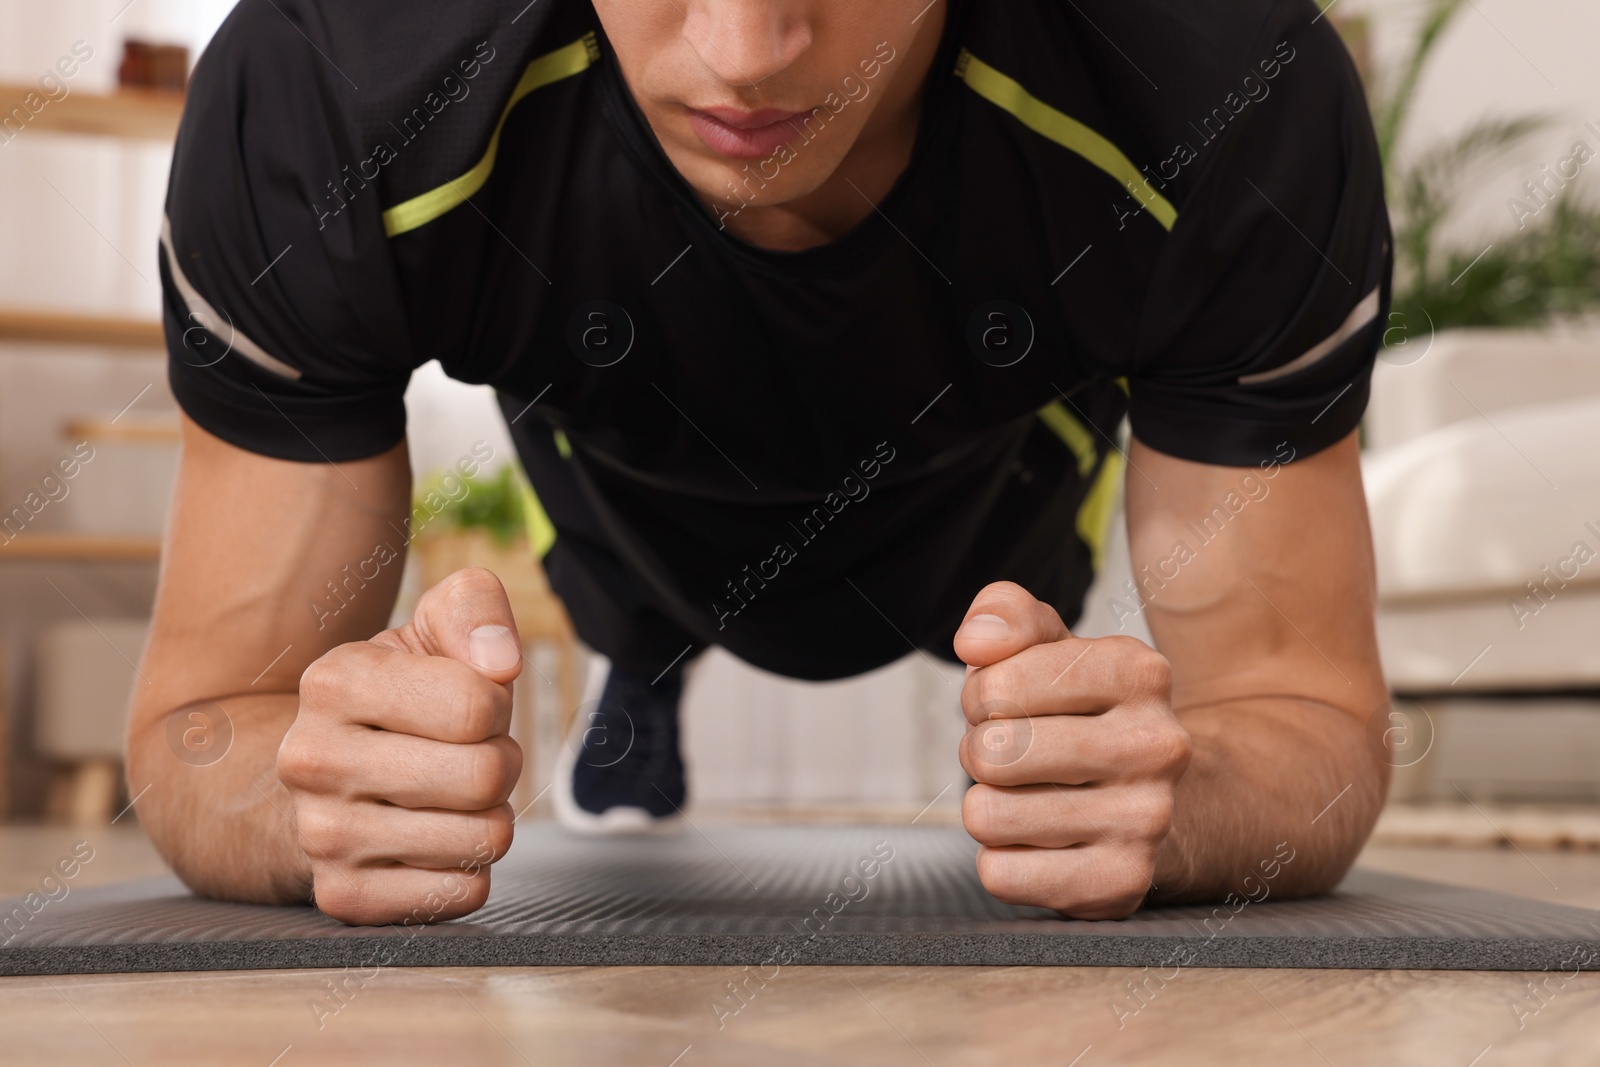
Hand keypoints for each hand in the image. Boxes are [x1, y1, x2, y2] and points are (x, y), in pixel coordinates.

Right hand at [277, 568, 523, 925]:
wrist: (326, 774)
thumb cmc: (402, 697)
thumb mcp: (431, 631)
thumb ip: (474, 609)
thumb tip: (502, 661)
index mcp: (333, 682)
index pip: (477, 705)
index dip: (496, 705)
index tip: (468, 705)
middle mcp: (313, 760)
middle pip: (484, 775)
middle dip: (499, 763)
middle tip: (466, 755)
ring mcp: (321, 836)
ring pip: (483, 839)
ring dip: (489, 817)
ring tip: (448, 797)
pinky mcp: (343, 897)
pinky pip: (464, 892)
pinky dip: (469, 869)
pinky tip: (432, 842)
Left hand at [954, 582, 1190, 918]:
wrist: (1154, 800)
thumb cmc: (1079, 714)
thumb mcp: (1050, 647)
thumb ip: (1006, 616)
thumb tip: (974, 640)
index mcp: (1139, 671)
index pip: (995, 686)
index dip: (981, 697)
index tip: (1009, 705)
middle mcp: (1157, 745)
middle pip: (991, 752)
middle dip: (981, 752)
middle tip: (1015, 755)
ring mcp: (1147, 820)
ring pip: (987, 817)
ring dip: (988, 807)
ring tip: (1030, 797)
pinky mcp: (1121, 884)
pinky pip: (1000, 875)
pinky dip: (1002, 860)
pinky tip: (1042, 843)